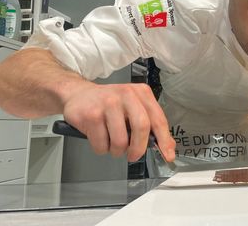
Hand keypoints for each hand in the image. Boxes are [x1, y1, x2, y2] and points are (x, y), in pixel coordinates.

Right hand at [61, 82, 175, 161]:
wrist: (79, 94)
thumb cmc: (110, 103)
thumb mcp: (134, 106)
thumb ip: (151, 124)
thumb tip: (168, 145)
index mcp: (141, 93)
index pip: (158, 119)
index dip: (164, 139)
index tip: (168, 155)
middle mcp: (126, 95)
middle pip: (141, 128)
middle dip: (139, 148)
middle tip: (133, 155)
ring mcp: (108, 103)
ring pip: (120, 141)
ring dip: (117, 150)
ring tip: (112, 144)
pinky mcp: (91, 115)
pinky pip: (101, 145)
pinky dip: (101, 148)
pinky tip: (99, 138)